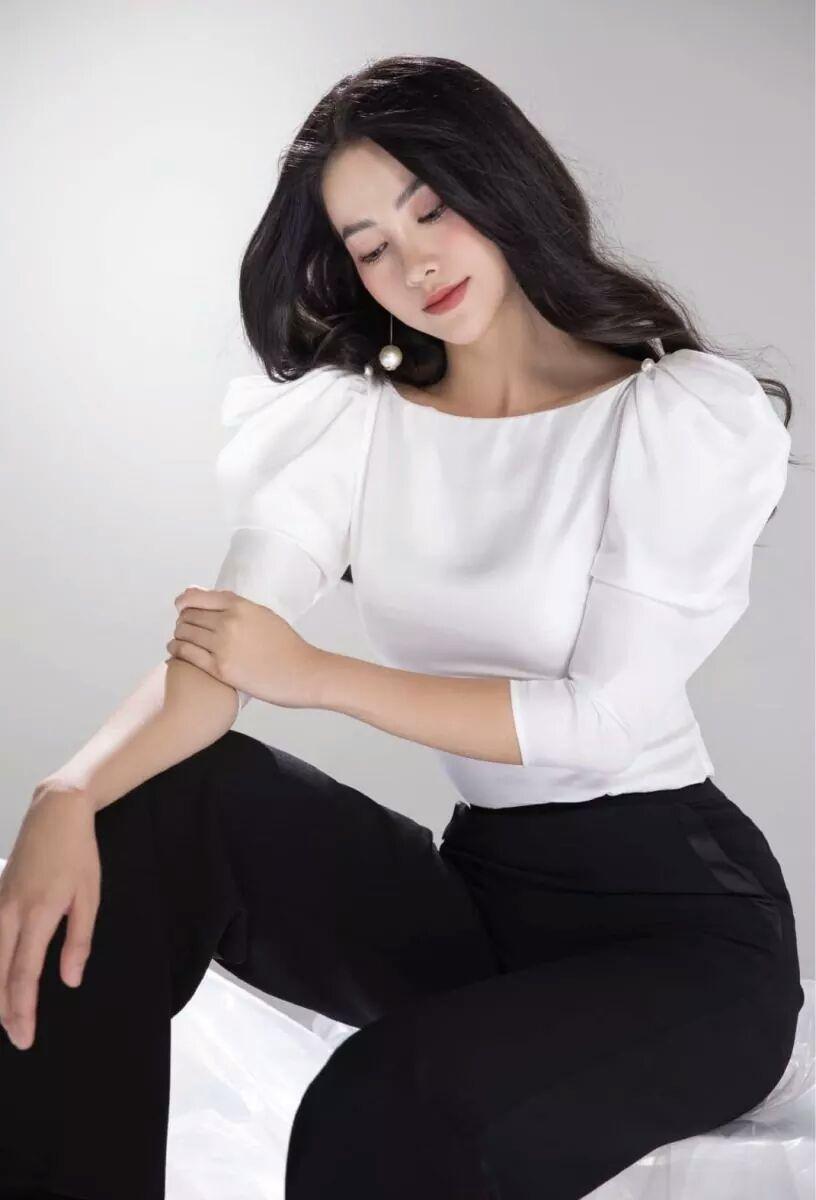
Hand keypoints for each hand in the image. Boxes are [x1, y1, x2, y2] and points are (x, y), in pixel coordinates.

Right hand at [0, 786, 99, 1050]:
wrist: (55, 813)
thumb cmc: (78, 855)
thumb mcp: (89, 897)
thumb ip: (78, 941)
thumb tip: (70, 981)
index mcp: (38, 914)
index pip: (24, 975)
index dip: (23, 1010)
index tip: (25, 1036)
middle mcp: (10, 913)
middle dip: (5, 1011)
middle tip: (17, 1038)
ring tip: (5, 1018)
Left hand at [167, 586, 328, 708]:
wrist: (303, 672)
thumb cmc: (288, 646)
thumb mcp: (264, 615)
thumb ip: (239, 608)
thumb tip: (218, 603)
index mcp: (240, 606)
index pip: (197, 596)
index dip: (184, 601)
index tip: (181, 607)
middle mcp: (228, 622)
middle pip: (188, 615)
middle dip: (182, 620)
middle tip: (183, 628)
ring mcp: (222, 646)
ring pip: (184, 634)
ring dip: (178, 635)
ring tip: (179, 640)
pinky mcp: (220, 669)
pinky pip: (186, 654)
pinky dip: (176, 651)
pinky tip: (174, 652)